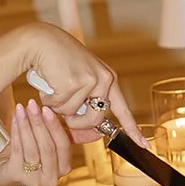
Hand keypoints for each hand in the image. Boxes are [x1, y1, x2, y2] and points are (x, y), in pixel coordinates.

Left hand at [0, 99, 72, 185]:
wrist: (4, 173)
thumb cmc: (27, 155)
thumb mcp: (45, 144)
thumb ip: (54, 132)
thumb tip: (59, 109)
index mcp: (64, 168)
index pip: (63, 145)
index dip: (55, 126)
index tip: (47, 109)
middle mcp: (52, 177)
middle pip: (47, 147)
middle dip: (39, 123)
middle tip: (33, 105)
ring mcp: (34, 179)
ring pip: (31, 147)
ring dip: (26, 125)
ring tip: (21, 109)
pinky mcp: (16, 175)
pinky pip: (17, 149)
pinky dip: (15, 131)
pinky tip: (14, 118)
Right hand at [27, 25, 144, 143]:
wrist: (41, 41)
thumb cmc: (58, 62)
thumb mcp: (78, 82)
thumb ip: (86, 105)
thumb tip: (95, 134)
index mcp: (108, 79)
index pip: (122, 109)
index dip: (132, 129)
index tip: (144, 144)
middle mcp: (104, 79)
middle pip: (94, 120)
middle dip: (75, 123)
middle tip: (62, 110)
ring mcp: (90, 80)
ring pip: (71, 114)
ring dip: (57, 106)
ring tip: (55, 86)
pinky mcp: (74, 82)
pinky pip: (58, 105)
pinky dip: (48, 98)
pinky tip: (48, 82)